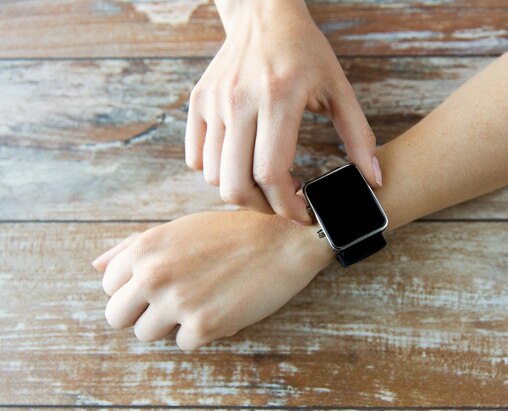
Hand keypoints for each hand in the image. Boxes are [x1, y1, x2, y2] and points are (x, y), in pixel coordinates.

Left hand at [91, 211, 333, 350]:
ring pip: (146, 334)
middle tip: (172, 301)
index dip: (134, 287)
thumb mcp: (181, 228)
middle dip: (140, 312)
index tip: (160, 283)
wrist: (284, 243)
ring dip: (170, 323)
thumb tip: (97, 267)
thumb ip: (134, 246)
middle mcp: (155, 275)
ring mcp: (178, 302)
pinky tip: (221, 307)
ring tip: (199, 301)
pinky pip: (183, 343)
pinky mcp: (204, 326)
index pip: (109, 285)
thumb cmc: (234, 233)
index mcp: (146, 247)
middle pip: (116, 316)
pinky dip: (201, 331)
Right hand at [185, 0, 381, 223]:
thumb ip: (359, 136)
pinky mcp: (198, 103)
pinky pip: (196, 158)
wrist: (264, 14)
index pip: (271, 173)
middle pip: (236, 185)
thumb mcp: (339, 89)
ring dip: (241, 192)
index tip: (303, 213)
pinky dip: (216, 173)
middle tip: (282, 203)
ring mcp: (213, 103)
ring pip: (214, 177)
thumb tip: (374, 179)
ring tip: (265, 182)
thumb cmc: (305, 51)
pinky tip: (241, 164)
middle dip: (263, 208)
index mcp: (278, 98)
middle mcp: (239, 101)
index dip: (287, 206)